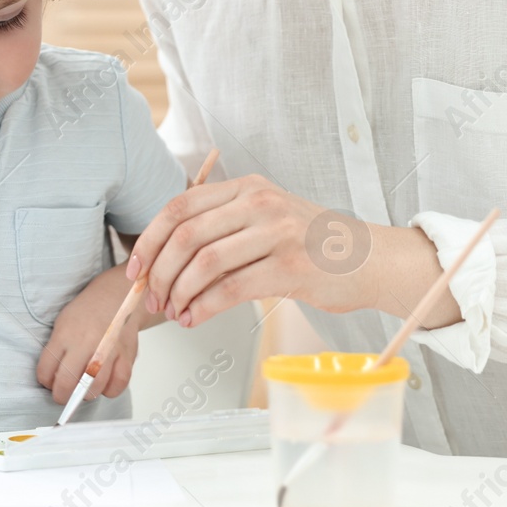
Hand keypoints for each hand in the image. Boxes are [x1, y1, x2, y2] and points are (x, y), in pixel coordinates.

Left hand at [37, 265, 148, 405]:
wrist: (115, 296)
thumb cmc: (87, 312)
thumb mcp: (63, 323)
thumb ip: (57, 349)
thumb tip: (53, 379)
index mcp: (65, 334)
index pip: (46, 369)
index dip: (45, 381)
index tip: (49, 382)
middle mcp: (86, 342)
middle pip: (67, 381)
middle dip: (61, 396)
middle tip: (63, 396)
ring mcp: (108, 349)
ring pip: (93, 387)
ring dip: (86, 394)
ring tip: (84, 390)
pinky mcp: (126, 355)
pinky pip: (118, 384)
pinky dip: (110, 390)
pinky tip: (105, 384)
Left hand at [125, 174, 450, 329]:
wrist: (369, 259)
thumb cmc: (312, 245)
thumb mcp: (267, 218)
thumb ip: (224, 228)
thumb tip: (164, 262)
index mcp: (247, 187)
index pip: (180, 206)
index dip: (150, 239)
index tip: (136, 268)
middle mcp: (260, 203)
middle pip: (186, 235)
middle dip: (160, 273)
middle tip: (153, 299)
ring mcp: (277, 233)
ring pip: (204, 263)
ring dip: (179, 294)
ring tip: (175, 312)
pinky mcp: (290, 268)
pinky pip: (231, 290)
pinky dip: (204, 308)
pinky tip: (196, 319)